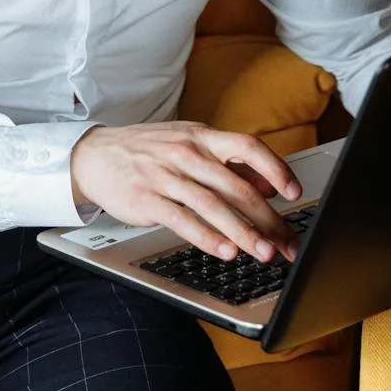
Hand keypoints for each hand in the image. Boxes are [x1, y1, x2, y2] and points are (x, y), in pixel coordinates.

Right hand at [69, 121, 302, 262]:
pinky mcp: (148, 199)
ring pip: (214, 205)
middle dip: (268, 217)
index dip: (275, 168)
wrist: (96, 155)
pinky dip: (208, 238)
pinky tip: (226, 252)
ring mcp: (167, 175)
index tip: (294, 192)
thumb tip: (270, 184)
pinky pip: (184, 220)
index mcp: (203, 137)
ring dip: (243, 232)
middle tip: (287, 243)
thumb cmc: (149, 150)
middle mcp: (189, 153)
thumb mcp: (190, 144)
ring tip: (264, 252)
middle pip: (237, 185)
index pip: (248, 147)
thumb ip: (229, 163)